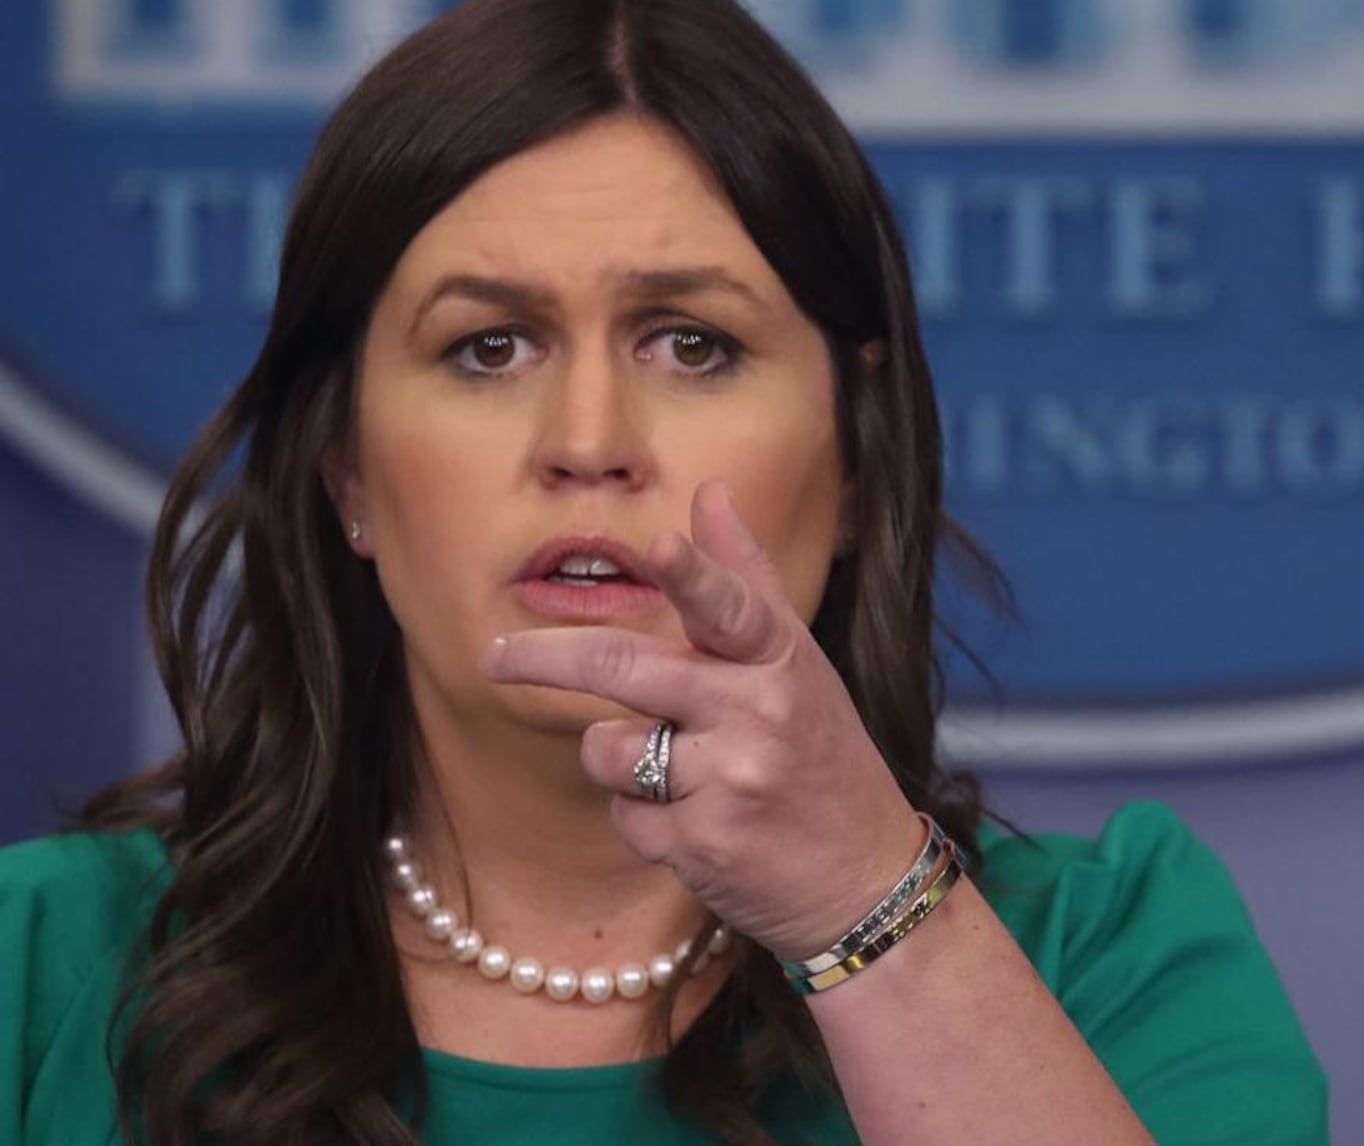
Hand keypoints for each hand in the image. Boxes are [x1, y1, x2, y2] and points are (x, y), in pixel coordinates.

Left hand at [483, 479, 924, 960]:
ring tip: (678, 775)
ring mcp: (733, 781)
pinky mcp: (706, 845)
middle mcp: (760, 713)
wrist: (867, 878)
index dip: (693, 576)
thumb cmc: (822, 755)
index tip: (662, 547)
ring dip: (616, 760)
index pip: (731, 608)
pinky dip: (642, 819)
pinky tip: (695, 825)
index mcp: (781, 660)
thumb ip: (743, 578)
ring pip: (609, 750)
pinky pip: (625, 816)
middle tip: (493, 656)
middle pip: (625, 671)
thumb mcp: (799, 663)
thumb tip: (711, 490)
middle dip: (543, 659)